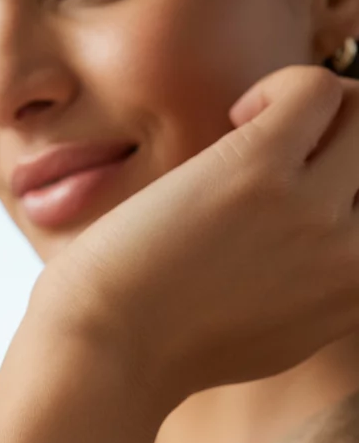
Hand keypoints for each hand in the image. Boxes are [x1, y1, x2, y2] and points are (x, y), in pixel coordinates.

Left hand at [35, 65, 358, 415]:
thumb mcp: (277, 333)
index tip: (319, 179)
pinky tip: (235, 120)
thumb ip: (320, 288)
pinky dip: (279, 88)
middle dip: (349, 136)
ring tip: (263, 132)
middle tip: (296, 144)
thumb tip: (329, 233)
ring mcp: (312, 212)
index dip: (357, 182)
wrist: (108, 353)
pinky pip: (313, 88)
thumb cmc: (168, 344)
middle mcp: (352, 257)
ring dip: (321, 105)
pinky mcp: (260, 171)